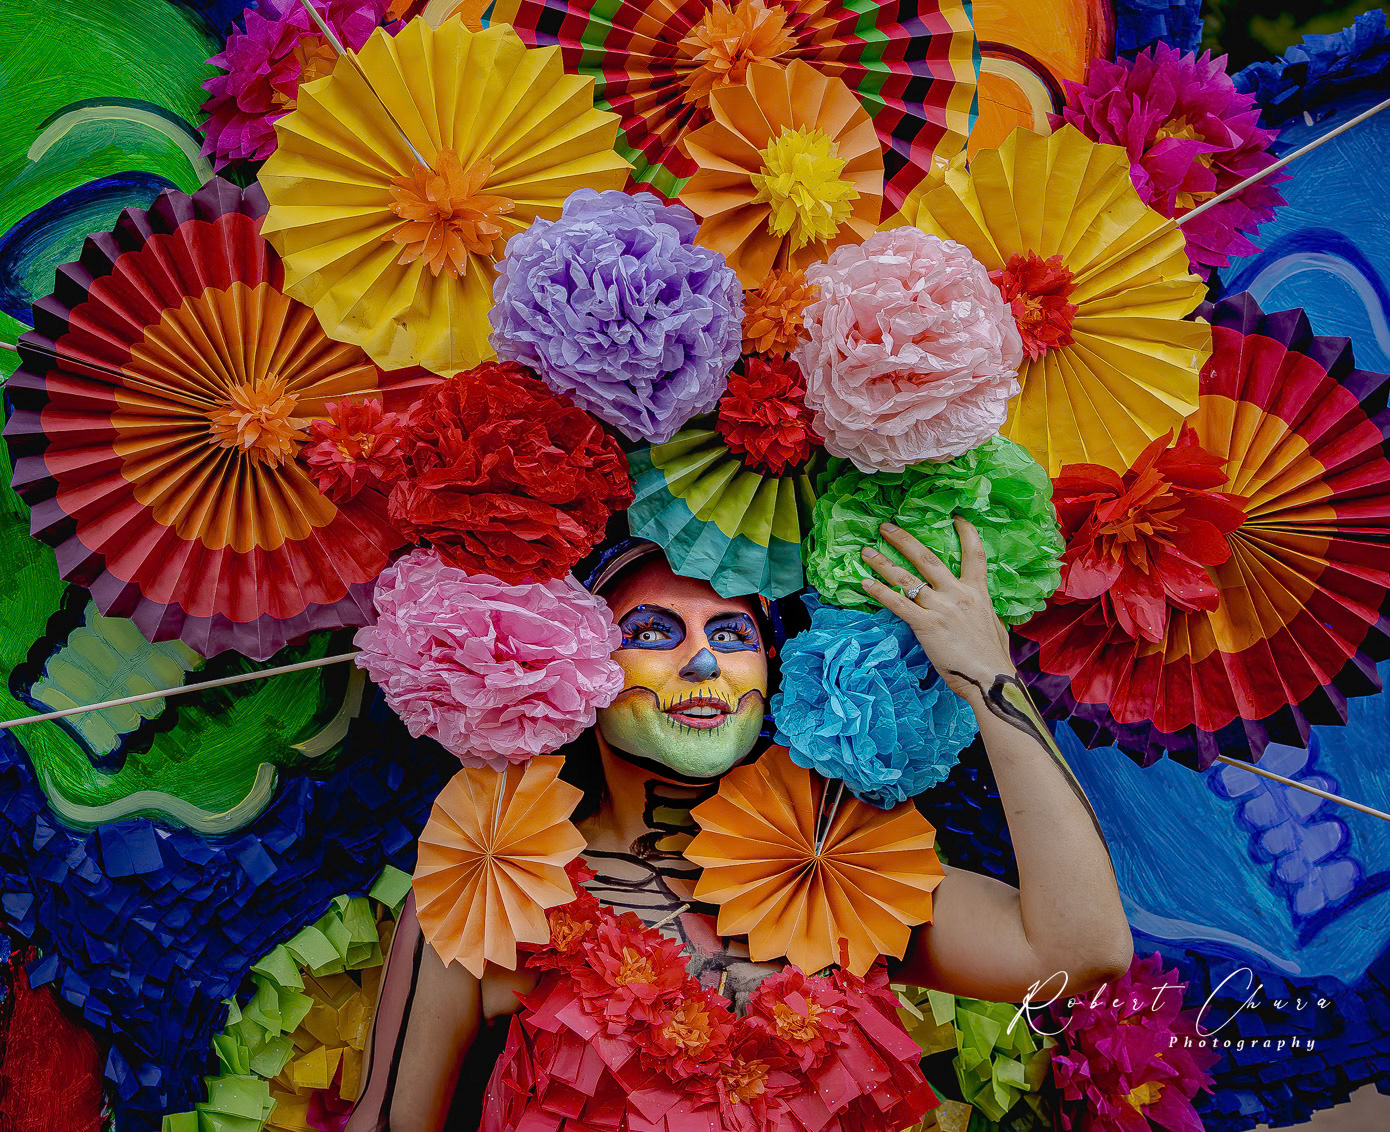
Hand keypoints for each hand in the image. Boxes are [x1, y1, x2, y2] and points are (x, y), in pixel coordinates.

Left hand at [859, 518, 1013, 701]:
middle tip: (885, 527)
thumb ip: (981, 610)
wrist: (992, 679)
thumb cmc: (994, 657)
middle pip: (927, 558)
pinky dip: (880, 592)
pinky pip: (898, 604)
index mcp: (977, 593)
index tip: (956, 518)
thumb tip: (976, 605)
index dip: (966, 533)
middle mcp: (957, 594)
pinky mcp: (926, 625)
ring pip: (907, 579)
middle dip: (904, 540)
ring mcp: (940, 608)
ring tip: (865, 552)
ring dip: (883, 563)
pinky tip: (865, 583)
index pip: (975, 555)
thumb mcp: (994, 624)